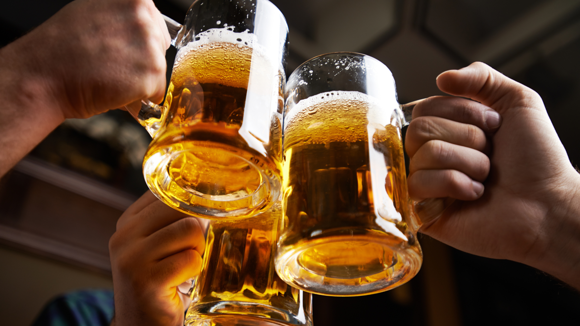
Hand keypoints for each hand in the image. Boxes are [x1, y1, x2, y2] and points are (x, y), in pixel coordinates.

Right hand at [0, 0, 169, 176]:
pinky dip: (139, 96)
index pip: (155, 24)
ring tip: (109, 75)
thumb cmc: (62, 48)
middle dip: (142, 59)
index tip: (118, 47)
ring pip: (158, 70)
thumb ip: (123, 15)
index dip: (137, 41)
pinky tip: (114, 88)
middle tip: (111, 63)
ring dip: (139, 79)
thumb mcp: (94, 11)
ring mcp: (150, 44)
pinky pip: (156, 91)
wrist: (43, 76)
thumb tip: (143, 24)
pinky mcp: (152, 73)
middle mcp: (145, 16)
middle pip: (160, 46)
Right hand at [109, 192, 204, 325]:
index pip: (170, 191)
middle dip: (198, 230)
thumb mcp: (160, 246)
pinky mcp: (145, 280)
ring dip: (198, 252)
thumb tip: (212, 194)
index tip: (195, 224)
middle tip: (189, 253)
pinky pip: (192, 260)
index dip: (192, 206)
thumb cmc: (162, 284)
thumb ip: (174, 219)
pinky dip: (195, 272)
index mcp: (128, 222)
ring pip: (190, 230)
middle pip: (183, 207)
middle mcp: (124, 236)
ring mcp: (131, 258)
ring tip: (184, 268)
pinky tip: (181, 284)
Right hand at [405, 62, 579, 286]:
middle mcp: (433, 156)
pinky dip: (455, 185)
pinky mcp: (422, 212)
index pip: (425, 107)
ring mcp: (426, 185)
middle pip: (419, 129)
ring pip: (424, 155)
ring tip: (485, 177)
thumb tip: (441, 78)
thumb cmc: (538, 160)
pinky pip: (418, 184)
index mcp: (448, 131)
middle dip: (466, 138)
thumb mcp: (518, 101)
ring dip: (467, 163)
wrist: (550, 204)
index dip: (462, 112)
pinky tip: (474, 195)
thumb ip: (481, 77)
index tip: (494, 125)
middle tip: (490, 154)